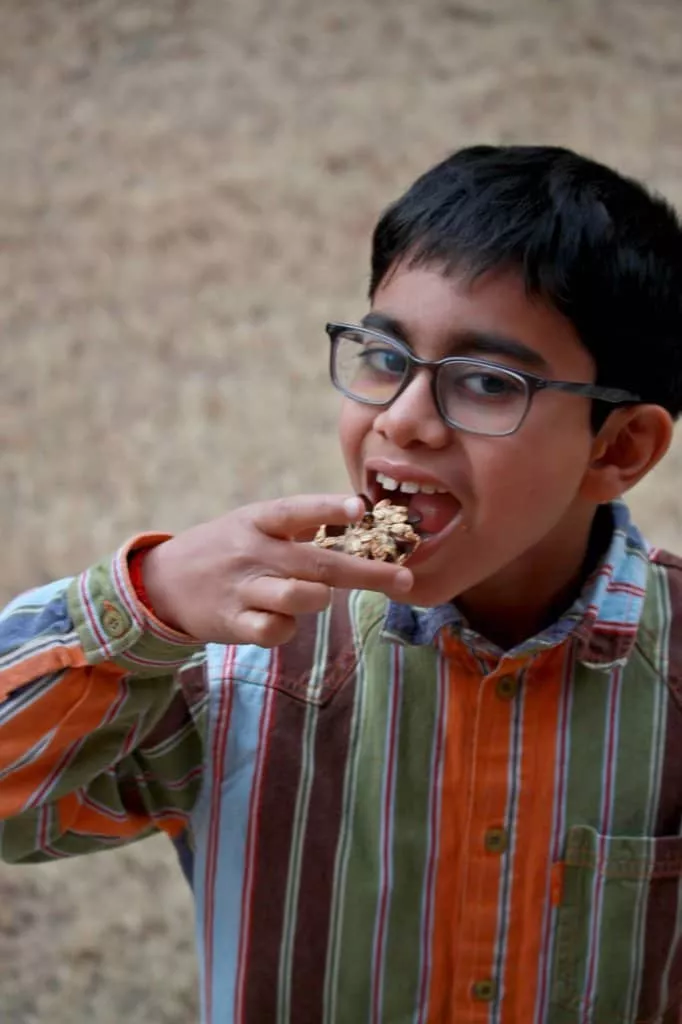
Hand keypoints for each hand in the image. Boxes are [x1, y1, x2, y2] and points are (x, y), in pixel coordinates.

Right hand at [141, 494, 413, 645]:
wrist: (162, 582)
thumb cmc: (226, 549)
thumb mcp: (253, 524)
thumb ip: (301, 525)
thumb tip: (362, 519)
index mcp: (259, 521)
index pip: (297, 510)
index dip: (328, 508)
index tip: (361, 507)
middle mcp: (253, 551)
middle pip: (318, 563)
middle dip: (367, 572)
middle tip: (405, 579)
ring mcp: (243, 588)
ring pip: (299, 597)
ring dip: (319, 599)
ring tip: (317, 596)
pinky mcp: (232, 622)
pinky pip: (275, 631)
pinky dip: (285, 629)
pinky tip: (275, 620)